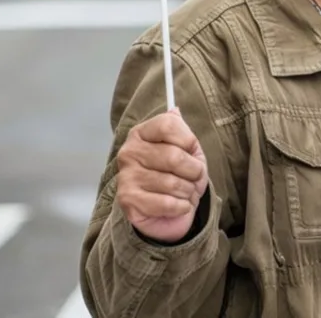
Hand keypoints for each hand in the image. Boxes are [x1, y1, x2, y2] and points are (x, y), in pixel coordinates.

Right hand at [116, 108, 207, 242]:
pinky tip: (179, 205)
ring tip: (185, 192)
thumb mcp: (188, 150)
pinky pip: (166, 203)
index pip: (169, 124)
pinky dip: (181, 206)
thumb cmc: (178, 174)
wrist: (167, 210)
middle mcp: (129, 151)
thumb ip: (182, 131)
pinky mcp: (128, 200)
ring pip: (172, 182)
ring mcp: (126, 175)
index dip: (188, 140)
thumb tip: (175, 110)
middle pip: (174, 156)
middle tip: (194, 178)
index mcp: (142, 133)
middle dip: (194, 171)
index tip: (191, 150)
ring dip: (188, 191)